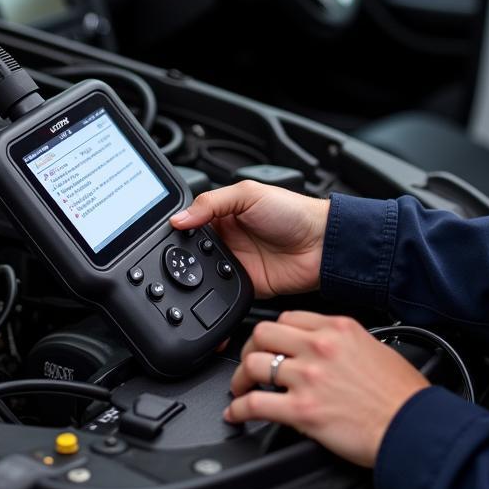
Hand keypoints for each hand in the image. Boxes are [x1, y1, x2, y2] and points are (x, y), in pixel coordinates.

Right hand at [170, 181, 329, 297]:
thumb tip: (179, 218)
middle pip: (193, 250)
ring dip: (196, 275)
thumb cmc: (293, 212)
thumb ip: (212, 203)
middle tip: (176, 258)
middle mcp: (227, 238)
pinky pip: (221, 293)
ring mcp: (235, 262)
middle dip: (183, 255)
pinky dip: (213, 293)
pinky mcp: (244, 285)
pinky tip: (209, 288)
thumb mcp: (249, 194)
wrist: (321, 244)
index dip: (179, 227)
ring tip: (191, 273)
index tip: (167, 234)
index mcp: (224, 214)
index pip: (192, 221)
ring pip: (202, 274)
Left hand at [225, 311, 429, 466]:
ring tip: (240, 389)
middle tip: (249, 363)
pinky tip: (236, 414)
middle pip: (263, 334)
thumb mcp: (374, 346)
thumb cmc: (402, 394)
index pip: (288, 318)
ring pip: (254, 364)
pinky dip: (239, 409)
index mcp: (337, 328)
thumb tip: (326, 347)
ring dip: (240, 378)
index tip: (270, 343)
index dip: (273, 332)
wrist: (412, 426)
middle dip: (250, 349)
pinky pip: (256, 403)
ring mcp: (308, 377)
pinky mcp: (302, 410)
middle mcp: (319, 346)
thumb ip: (343, 341)